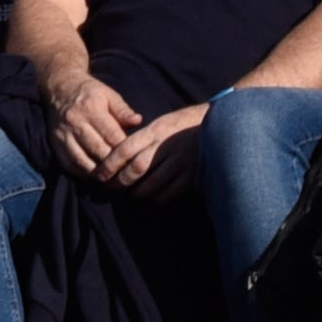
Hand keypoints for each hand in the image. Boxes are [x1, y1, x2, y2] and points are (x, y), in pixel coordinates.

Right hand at [42, 67, 139, 177]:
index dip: (125, 149)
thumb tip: (138, 121)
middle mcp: (76, 123)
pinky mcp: (56, 144)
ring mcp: (64, 135)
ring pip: (83, 161)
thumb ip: (123, 110)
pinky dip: (84, 173)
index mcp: (91, 109)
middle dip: (114, 164)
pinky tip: (96, 175)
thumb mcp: (109, 94)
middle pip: (98, 150)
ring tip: (113, 178)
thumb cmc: (90, 92)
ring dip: (99, 172)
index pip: (111, 135)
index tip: (136, 158)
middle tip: (127, 173)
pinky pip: (70, 164)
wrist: (59, 88)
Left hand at [96, 100, 211, 201]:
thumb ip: (142, 138)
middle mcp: (166, 145)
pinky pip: (170, 192)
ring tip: (134, 193)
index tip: (100, 175)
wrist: (220, 124)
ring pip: (152, 183)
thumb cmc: (183, 125)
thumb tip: (116, 156)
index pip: (124, 149)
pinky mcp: (193, 173)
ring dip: (139, 192)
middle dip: (121, 182)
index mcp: (155, 130)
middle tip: (115, 187)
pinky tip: (154, 196)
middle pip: (136, 169)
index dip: (109, 165)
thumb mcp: (161, 123)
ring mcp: (181, 160)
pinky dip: (158, 197)